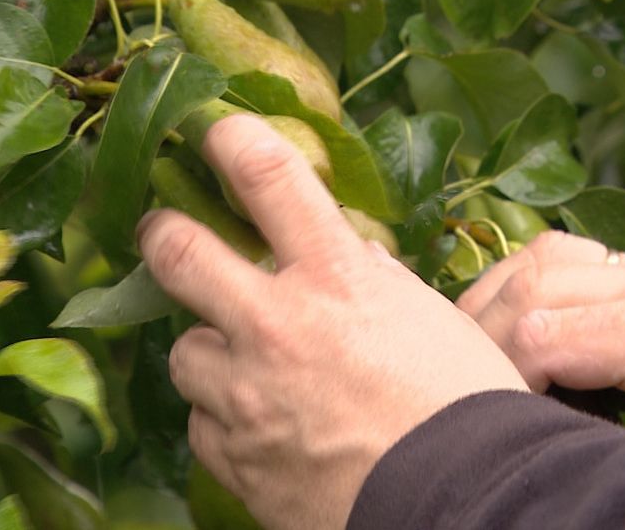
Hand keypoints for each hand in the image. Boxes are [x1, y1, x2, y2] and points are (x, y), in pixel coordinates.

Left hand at [138, 115, 526, 528]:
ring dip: (211, 354)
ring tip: (250, 372)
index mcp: (336, 279)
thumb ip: (377, 282)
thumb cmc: (463, 406)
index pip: (268, 177)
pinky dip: (227, 421)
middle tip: (161, 234)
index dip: (230, 139)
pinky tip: (265, 431)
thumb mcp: (432, 321)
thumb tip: (352, 256)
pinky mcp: (235, 456)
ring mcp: (247, 393)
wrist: (459, 501)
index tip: (214, 131)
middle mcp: (278, 325)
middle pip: (177, 253)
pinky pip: (204, 425)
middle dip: (161, 235)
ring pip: (185, 352)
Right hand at [457, 231, 624, 489]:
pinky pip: (568, 254)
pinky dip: (530, 283)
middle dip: (484, 334)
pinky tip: (522, 321)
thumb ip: (597, 438)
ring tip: (483, 351)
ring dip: (499, 299)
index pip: (541, 332)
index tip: (502, 418)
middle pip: (531, 283)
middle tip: (474, 385)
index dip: (502, 377)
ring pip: (541, 256)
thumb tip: (524, 426)